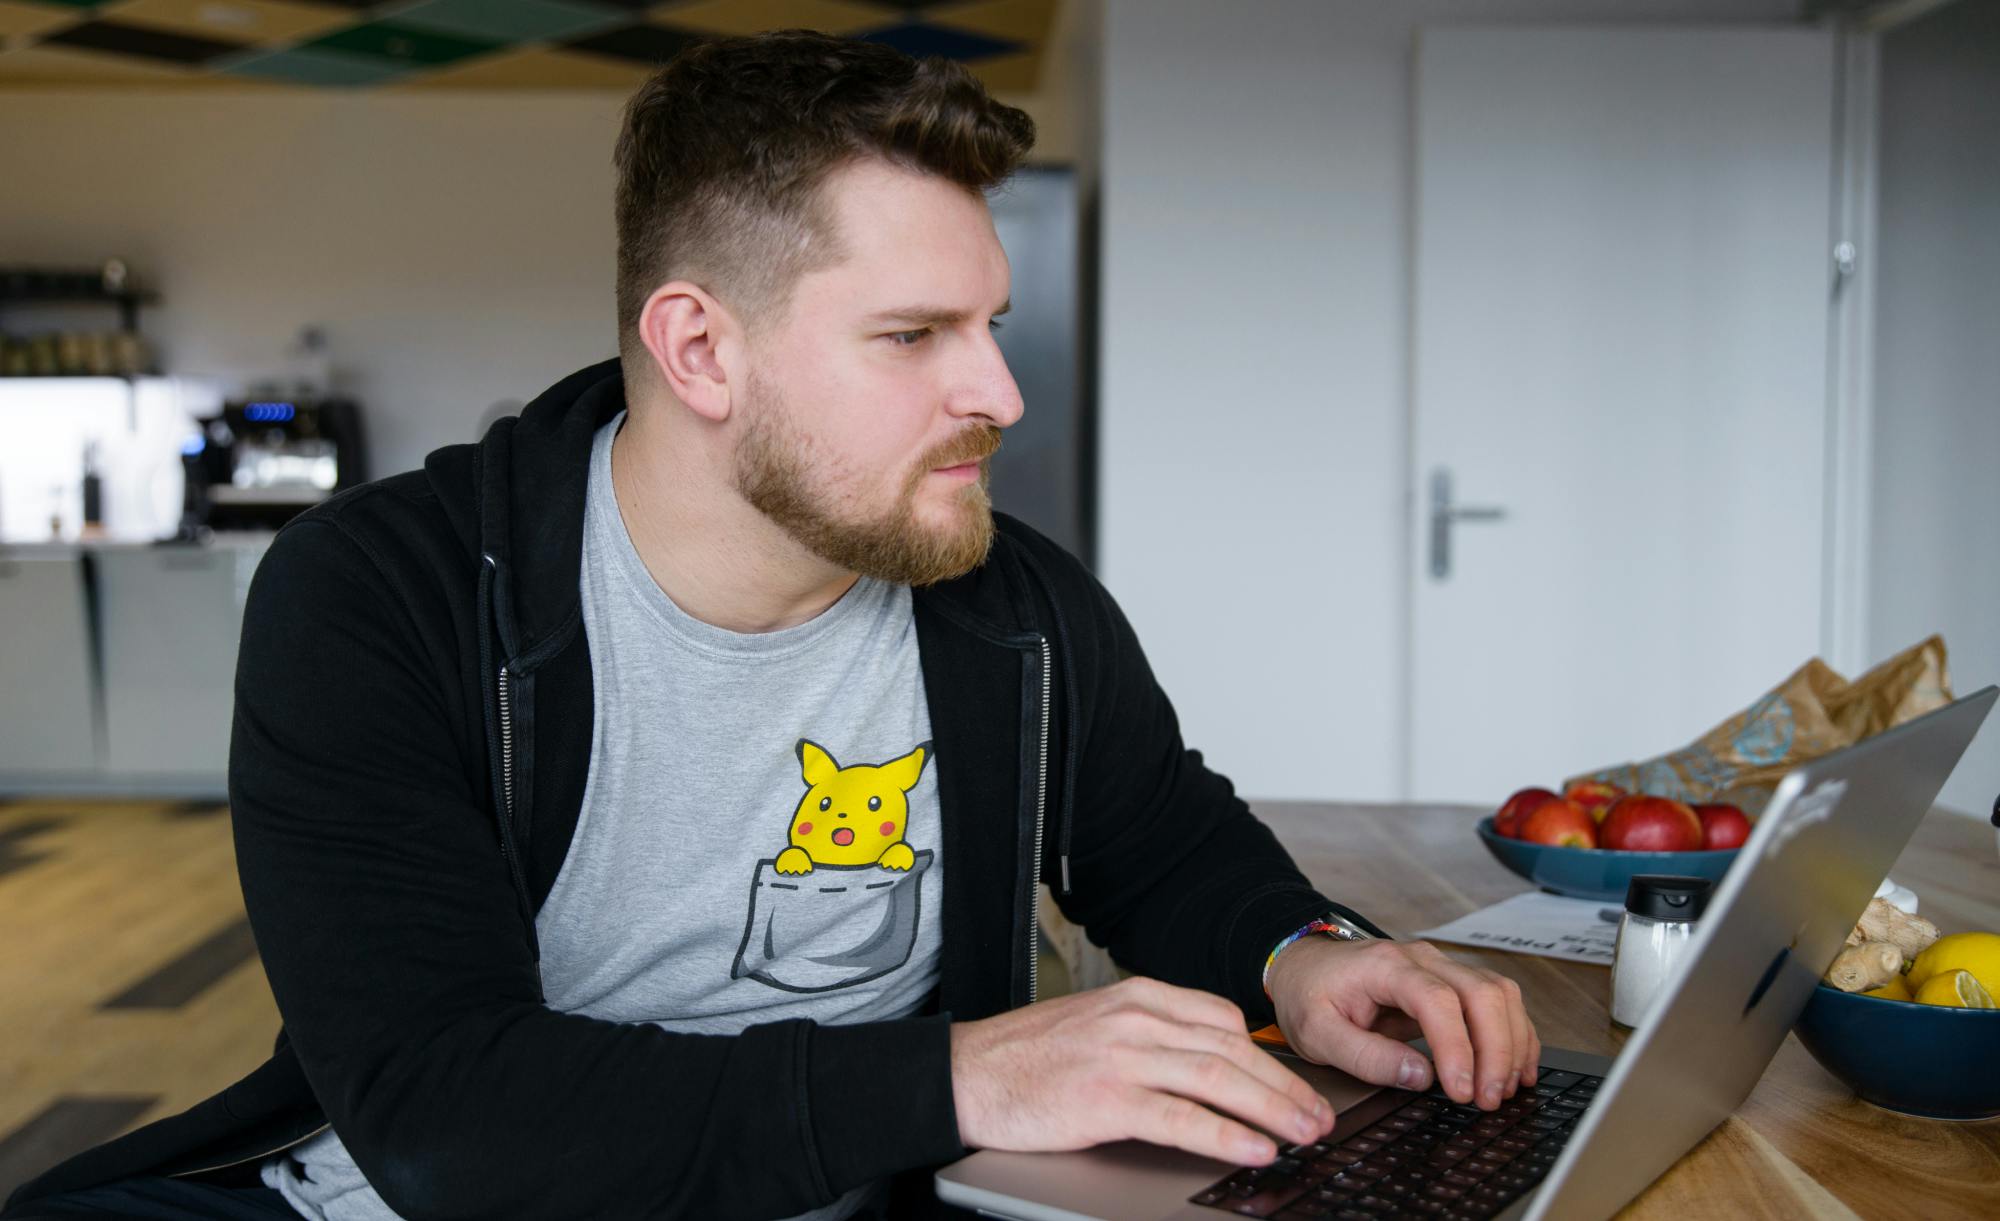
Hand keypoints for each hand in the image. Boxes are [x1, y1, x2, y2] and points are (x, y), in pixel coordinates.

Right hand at [949, 976, 1334, 1165]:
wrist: (962, 1073)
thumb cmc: (1025, 1058)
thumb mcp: (1093, 1025)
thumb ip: (1147, 1035)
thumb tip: (1208, 1065)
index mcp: (1135, 995)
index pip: (1221, 1019)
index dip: (1267, 1056)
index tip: (1295, 1084)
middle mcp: (1134, 1018)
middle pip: (1231, 1049)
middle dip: (1284, 1086)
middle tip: (1319, 1116)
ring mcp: (1120, 1055)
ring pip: (1216, 1079)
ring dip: (1271, 1110)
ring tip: (1303, 1135)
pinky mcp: (1105, 1098)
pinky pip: (1180, 1117)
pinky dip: (1224, 1134)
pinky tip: (1252, 1148)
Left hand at [1265, 937, 1540, 1110]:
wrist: (1303, 967)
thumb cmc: (1308, 996)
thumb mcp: (1317, 1033)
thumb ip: (1366, 1056)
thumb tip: (1420, 1077)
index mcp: (1385, 966)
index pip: (1437, 1000)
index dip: (1458, 1048)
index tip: (1462, 1091)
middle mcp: (1421, 959)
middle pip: (1482, 993)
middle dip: (1496, 1050)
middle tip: (1489, 1100)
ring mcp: (1440, 966)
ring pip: (1499, 994)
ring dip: (1512, 1043)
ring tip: (1506, 1090)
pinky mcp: (1451, 982)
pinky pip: (1497, 1001)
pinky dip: (1514, 1034)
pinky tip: (1516, 1068)